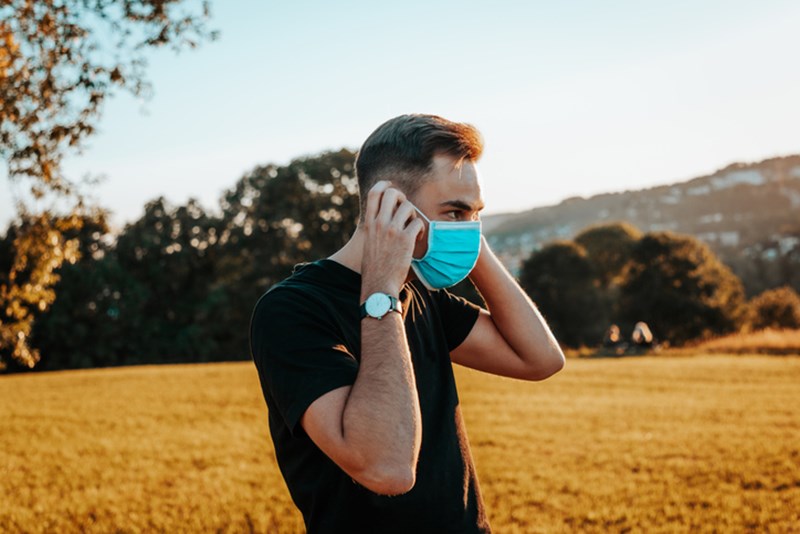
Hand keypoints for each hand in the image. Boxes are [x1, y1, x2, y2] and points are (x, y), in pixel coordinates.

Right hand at [360, 181, 424, 297]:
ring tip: (411, 228)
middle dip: (402, 197)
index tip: (391, 188)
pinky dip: (420, 229)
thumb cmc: (374, 268)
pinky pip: (418, 222)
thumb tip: (384, 218)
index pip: (374, 193)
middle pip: (392, 193)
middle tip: (405, 209)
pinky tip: (416, 238)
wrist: (378, 285)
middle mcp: (379, 223)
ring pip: (408, 206)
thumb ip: (375, 229)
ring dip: (413, 215)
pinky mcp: (405, 239)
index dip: (384, 185)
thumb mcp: (369, 243)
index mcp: (369, 224)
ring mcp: (392, 230)